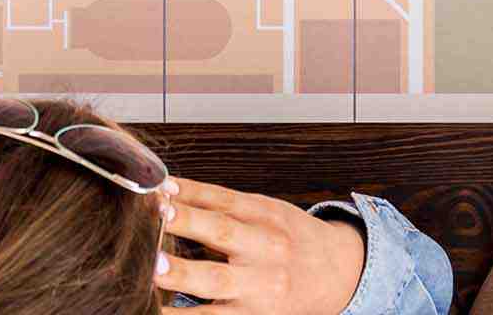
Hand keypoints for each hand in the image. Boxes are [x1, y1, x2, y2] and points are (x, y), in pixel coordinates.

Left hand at [156, 177, 366, 313]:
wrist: (338, 273)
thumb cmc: (293, 239)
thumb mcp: (268, 212)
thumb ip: (225, 205)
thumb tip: (170, 192)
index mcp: (266, 215)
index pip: (223, 199)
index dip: (191, 193)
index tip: (160, 189)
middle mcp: (265, 248)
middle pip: (222, 232)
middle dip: (188, 224)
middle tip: (155, 218)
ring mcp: (259, 285)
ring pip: (216, 280)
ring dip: (182, 275)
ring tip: (153, 270)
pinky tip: (159, 313)